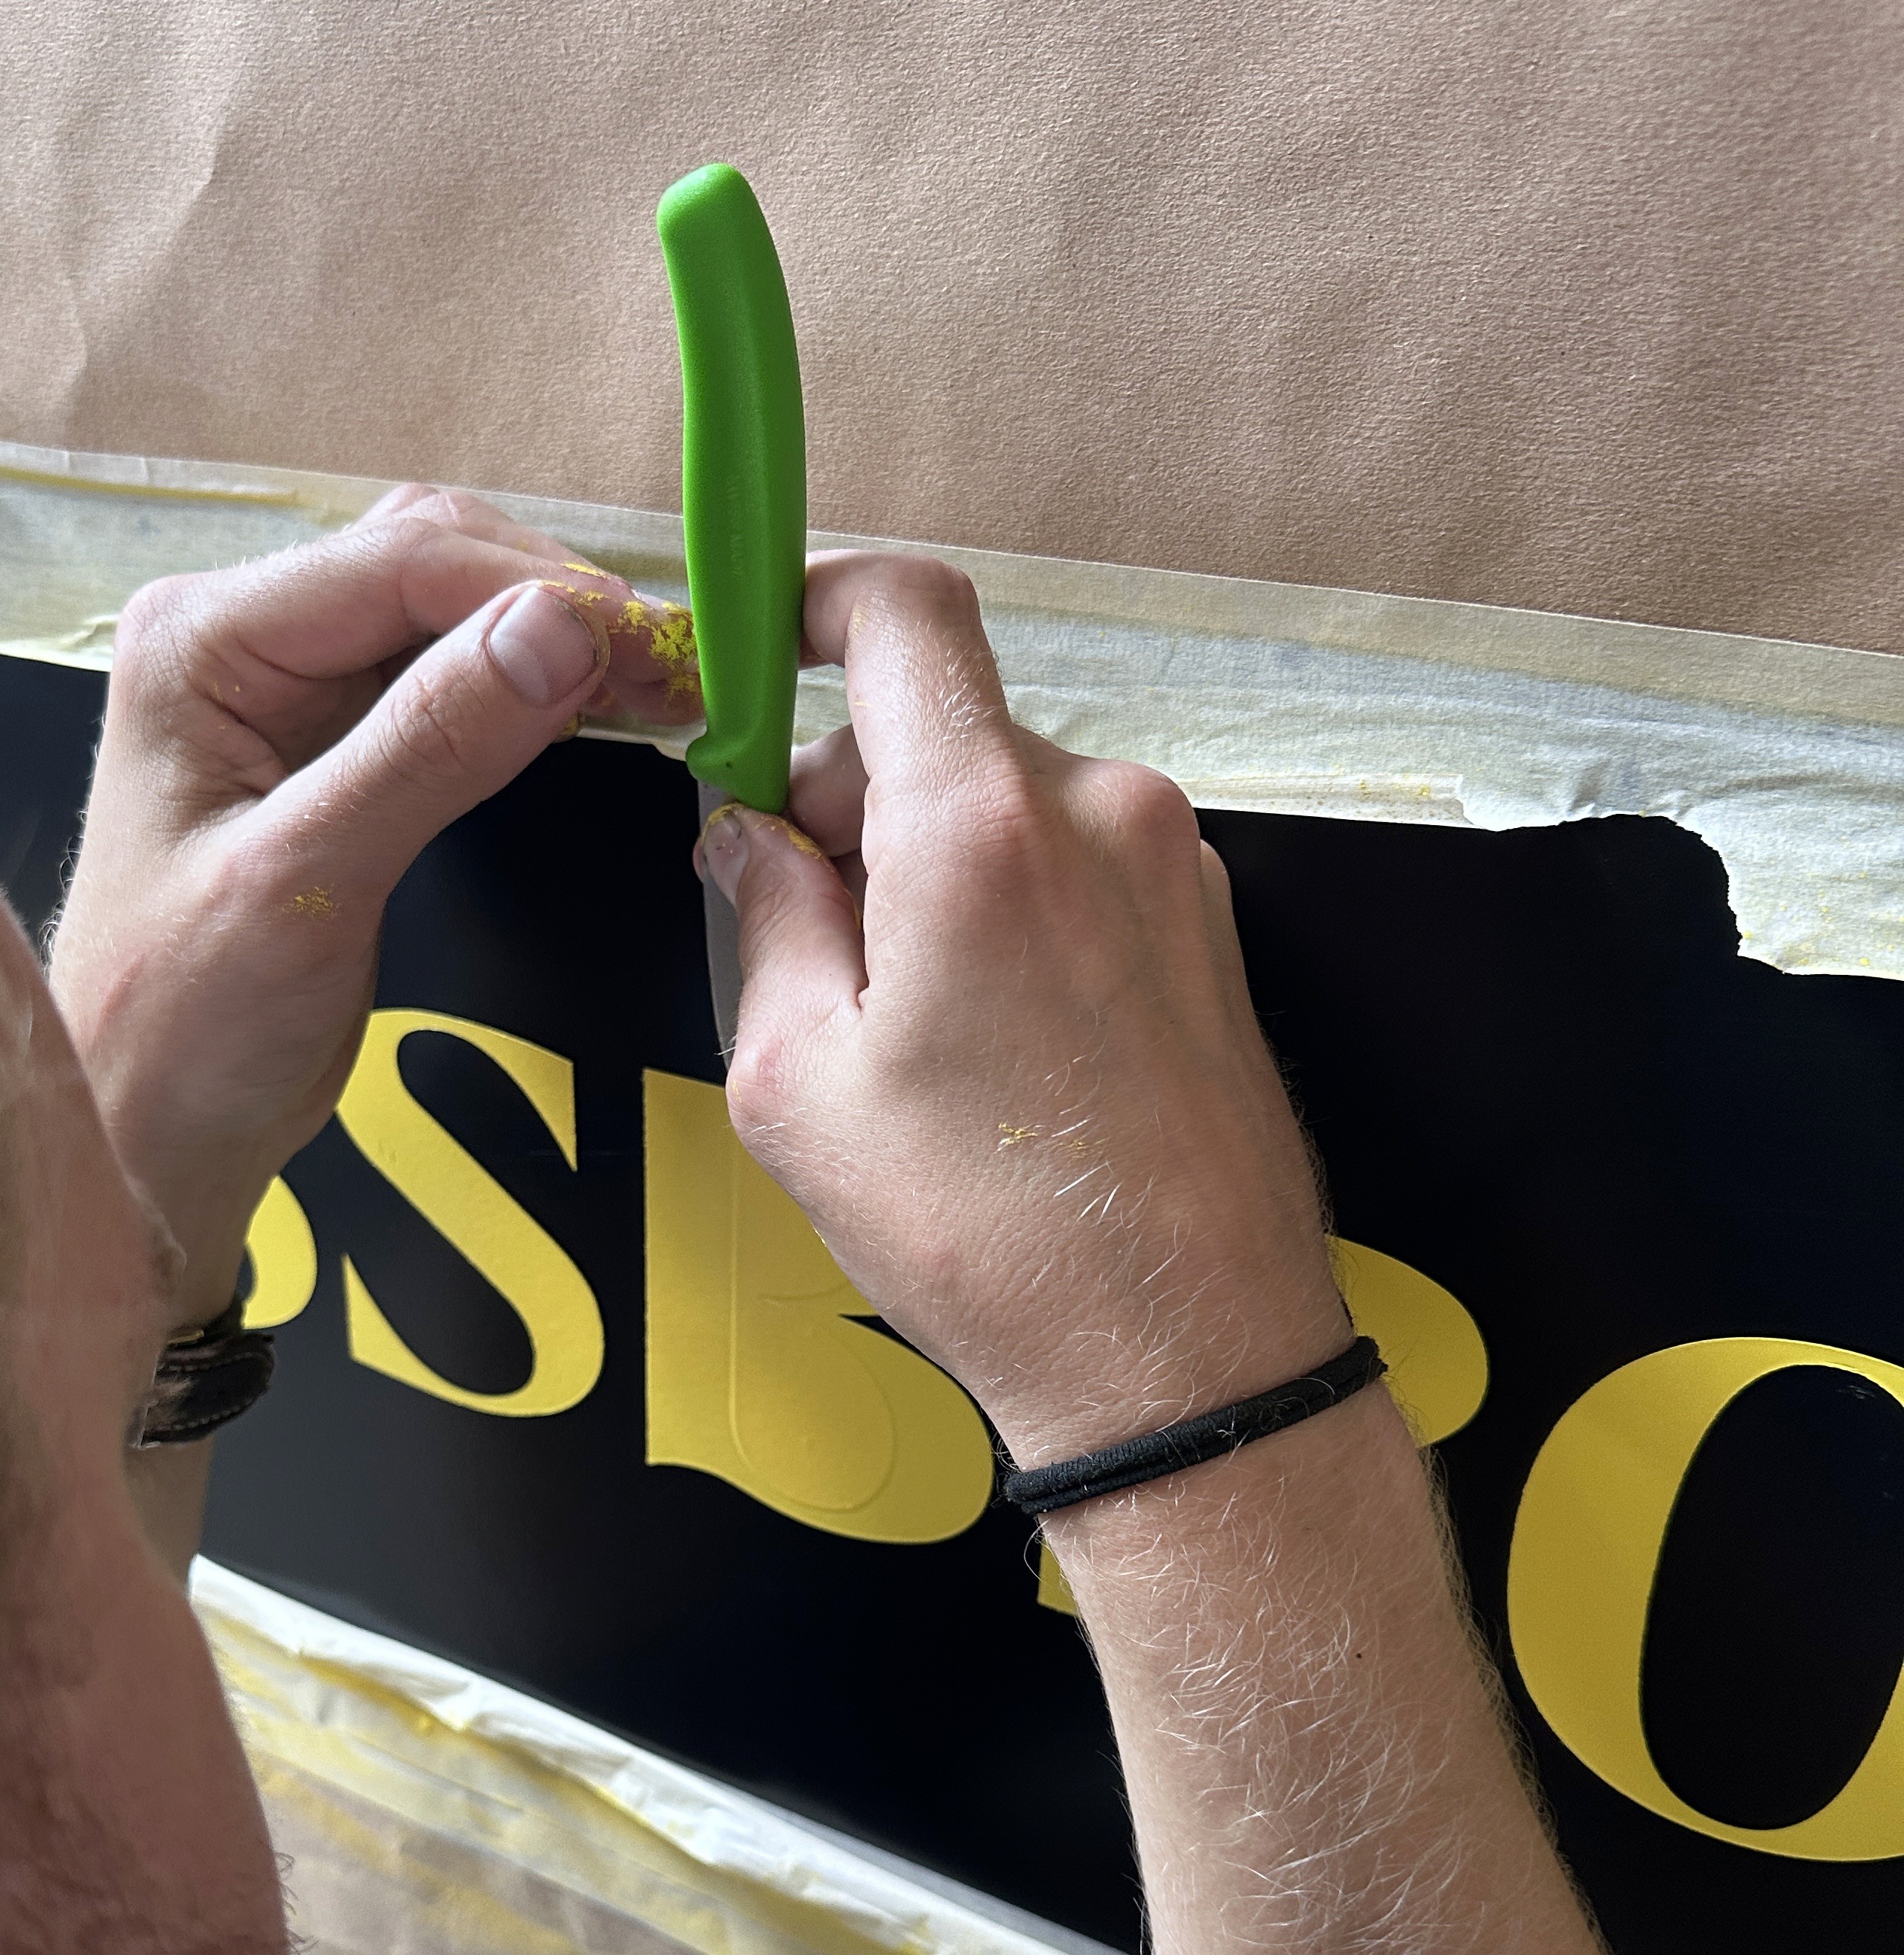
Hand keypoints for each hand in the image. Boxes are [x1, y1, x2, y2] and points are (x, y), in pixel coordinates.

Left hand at [50, 485, 698, 1323]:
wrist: (146, 1134)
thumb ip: (429, 747)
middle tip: (681, 672)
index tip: (661, 648)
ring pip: (448, 610)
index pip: (403, 562)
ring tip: (664, 688)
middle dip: (559, 603)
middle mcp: (237, 634)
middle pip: (431, 561)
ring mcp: (282, 685)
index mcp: (204, 640)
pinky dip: (530, 688)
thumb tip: (563, 627)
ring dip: (555, 639)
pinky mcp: (326, 741)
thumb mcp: (308, 883)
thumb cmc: (188, 1025)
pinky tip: (602, 712)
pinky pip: (445, 678)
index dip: (543, 592)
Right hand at [697, 553, 1347, 1466]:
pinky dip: (1007, 907)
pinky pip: (1073, 863)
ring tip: (904, 1024)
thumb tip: (745, 829)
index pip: (904, 609)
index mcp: (983, 826)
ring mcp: (1172, 865)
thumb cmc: (988, 1236)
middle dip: (850, 798)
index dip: (815, 601)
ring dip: (931, 866)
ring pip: (1005, 801)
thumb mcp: (802, 1083)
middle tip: (799, 929)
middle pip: (939, 726)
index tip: (760, 655)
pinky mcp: (1209, 925)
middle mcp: (1099, 811)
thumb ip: (765, 915)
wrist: (1188, 1354)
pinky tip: (988, 1043)